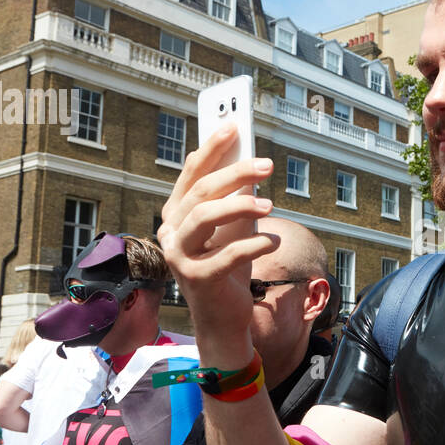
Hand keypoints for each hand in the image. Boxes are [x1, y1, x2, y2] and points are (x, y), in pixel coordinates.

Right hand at [158, 127, 275, 361]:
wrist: (223, 320)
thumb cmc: (229, 268)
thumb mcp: (235, 228)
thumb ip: (237, 200)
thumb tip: (252, 164)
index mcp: (177, 215)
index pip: (191, 173)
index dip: (212, 148)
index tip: (234, 125)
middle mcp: (171, 232)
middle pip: (200, 192)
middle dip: (234, 172)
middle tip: (266, 165)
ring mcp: (179, 256)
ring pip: (205, 217)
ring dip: (240, 205)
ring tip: (270, 206)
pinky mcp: (196, 279)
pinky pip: (227, 255)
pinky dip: (254, 245)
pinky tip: (273, 241)